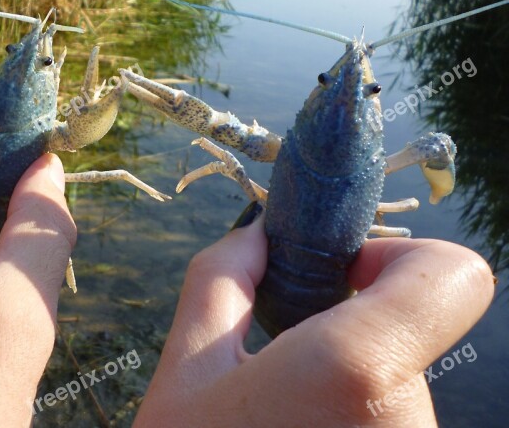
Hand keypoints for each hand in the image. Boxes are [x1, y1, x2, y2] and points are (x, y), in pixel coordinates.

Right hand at [134, 209, 493, 426]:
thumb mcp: (185, 372)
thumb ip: (220, 279)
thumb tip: (258, 231)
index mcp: (358, 370)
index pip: (454, 274)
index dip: (399, 258)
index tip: (340, 279)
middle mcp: (411, 421)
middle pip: (411, 331)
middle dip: (351, 329)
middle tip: (283, 353)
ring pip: (402, 384)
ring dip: (349, 382)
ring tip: (284, 415)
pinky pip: (392, 424)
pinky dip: (355, 417)